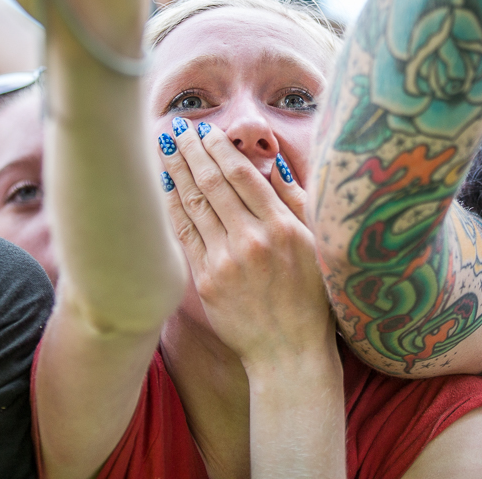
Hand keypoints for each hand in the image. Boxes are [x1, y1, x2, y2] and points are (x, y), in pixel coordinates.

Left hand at [159, 119, 335, 366]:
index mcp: (282, 226)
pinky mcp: (206, 281)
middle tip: (177, 128)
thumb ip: (297, 201)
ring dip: (176, 172)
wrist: (289, 352)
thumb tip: (275, 163)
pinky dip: (172, 207)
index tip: (205, 130)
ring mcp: (226, 261)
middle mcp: (252, 239)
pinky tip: (163, 187)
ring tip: (163, 148)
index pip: (242, 175)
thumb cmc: (310, 297)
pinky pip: (184, 235)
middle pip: (213, 183)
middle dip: (192, 151)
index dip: (219, 148)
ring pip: (194, 205)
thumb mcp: (318, 244)